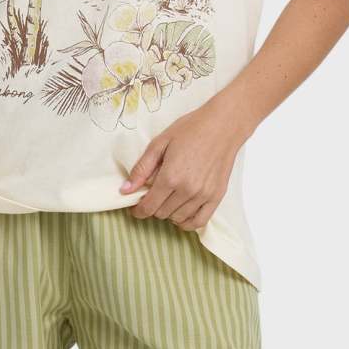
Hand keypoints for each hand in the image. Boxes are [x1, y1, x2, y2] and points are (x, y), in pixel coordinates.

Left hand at [118, 100, 248, 229]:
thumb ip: (142, 168)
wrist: (223, 125)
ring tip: (168, 199)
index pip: (148, 207)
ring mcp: (203, 195)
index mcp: (170, 176)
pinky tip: (181, 213)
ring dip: (169, 213)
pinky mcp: (216, 197)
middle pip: (161, 213)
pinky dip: (187, 222)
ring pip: (178, 219)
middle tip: (153, 195)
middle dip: (153, 207)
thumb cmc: (191, 129)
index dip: (138, 211)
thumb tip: (125, 190)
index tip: (135, 208)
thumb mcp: (160, 143)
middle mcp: (187, 190)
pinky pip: (199, 222)